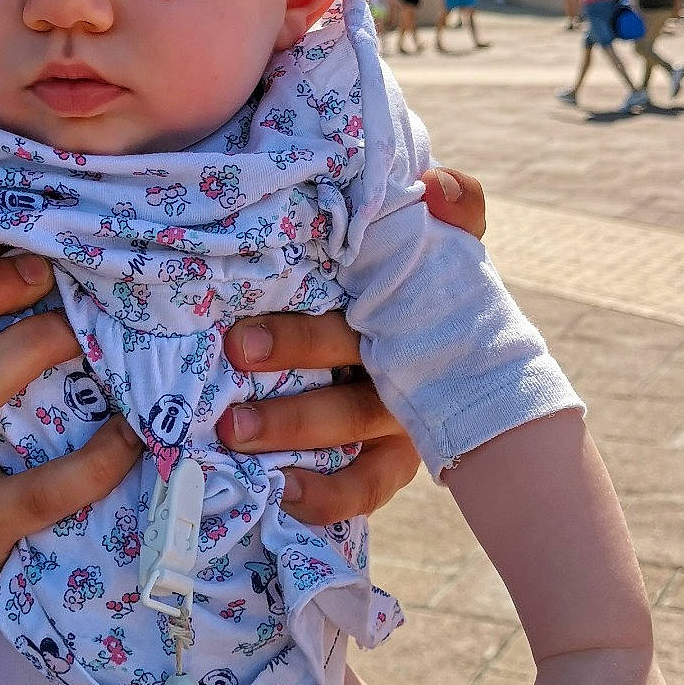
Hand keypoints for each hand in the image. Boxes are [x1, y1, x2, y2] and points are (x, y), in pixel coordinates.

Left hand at [219, 168, 485, 522]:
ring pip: (356, 420)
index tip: (333, 252)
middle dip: (300, 344)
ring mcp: (405, 409)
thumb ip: (451, 200)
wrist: (415, 336)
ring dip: (296, 424)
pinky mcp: (394, 459)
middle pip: (360, 345)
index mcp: (419, 287)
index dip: (391, 263)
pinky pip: (368, 485)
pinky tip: (281, 493)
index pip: (421, 266)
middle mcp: (415, 350)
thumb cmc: (402, 274)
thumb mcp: (423, 231)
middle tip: (237, 345)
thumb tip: (436, 189)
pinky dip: (328, 495)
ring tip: (232, 427)